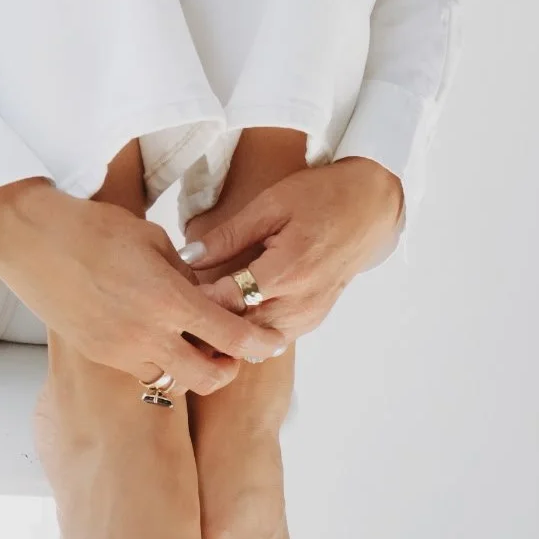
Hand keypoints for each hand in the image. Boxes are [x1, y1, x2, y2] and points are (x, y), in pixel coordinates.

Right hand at [0, 178, 287, 396]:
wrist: (33, 240)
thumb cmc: (93, 227)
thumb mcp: (150, 239)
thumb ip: (183, 273)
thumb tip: (203, 294)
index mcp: (167, 298)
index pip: (230, 335)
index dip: (259, 343)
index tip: (273, 342)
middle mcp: (148, 333)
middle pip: (210, 377)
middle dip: (229, 368)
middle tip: (233, 349)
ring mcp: (122, 350)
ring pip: (175, 380)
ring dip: (192, 367)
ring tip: (192, 341)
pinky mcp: (101, 356)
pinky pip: (144, 372)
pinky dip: (159, 362)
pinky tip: (155, 336)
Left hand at [180, 158, 404, 341]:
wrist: (368, 208)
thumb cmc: (318, 197)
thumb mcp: (270, 205)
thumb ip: (228, 235)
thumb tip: (188, 257)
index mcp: (288, 270)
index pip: (230, 301)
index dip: (196, 300)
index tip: (170, 293)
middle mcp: (301, 302)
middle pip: (242, 330)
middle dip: (209, 323)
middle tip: (178, 310)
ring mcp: (311, 316)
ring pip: (259, 341)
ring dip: (230, 332)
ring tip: (200, 315)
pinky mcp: (315, 319)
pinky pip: (276, 337)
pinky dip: (252, 331)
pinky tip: (232, 315)